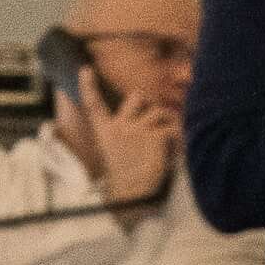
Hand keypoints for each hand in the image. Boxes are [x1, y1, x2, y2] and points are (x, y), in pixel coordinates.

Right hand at [77, 77, 182, 209]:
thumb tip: (141, 125)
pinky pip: (173, 129)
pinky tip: (176, 149)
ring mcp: (138, 130)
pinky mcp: (156, 137)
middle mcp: (120, 126)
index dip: (88, 86)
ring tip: (170, 139)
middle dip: (148, 102)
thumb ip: (122, 136)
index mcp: (105, 132)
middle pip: (136, 97)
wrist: (132, 195)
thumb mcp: (114, 154)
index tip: (85, 69)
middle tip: (154, 117)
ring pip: (159, 112)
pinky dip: (178, 138)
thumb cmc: (124, 179)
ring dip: (167, 122)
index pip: (92, 104)